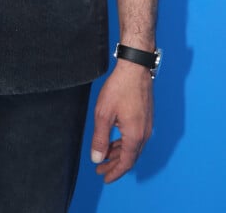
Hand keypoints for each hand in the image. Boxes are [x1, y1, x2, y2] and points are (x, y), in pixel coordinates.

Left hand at [90, 60, 153, 182]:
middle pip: (130, 157)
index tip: (104, 177)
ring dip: (119, 154)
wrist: (135, 68)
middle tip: (100, 169)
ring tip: (104, 156)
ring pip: (133, 147)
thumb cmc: (119, 89)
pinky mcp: (146, 117)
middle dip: (115, 165)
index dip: (115, 172)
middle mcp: (144, 134)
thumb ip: (100, 139)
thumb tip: (97, 158)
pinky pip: (136, 137)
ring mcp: (147, 125)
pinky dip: (125, 143)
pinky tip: (115, 141)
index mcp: (135, 136)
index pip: (125, 162)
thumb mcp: (103, 114)